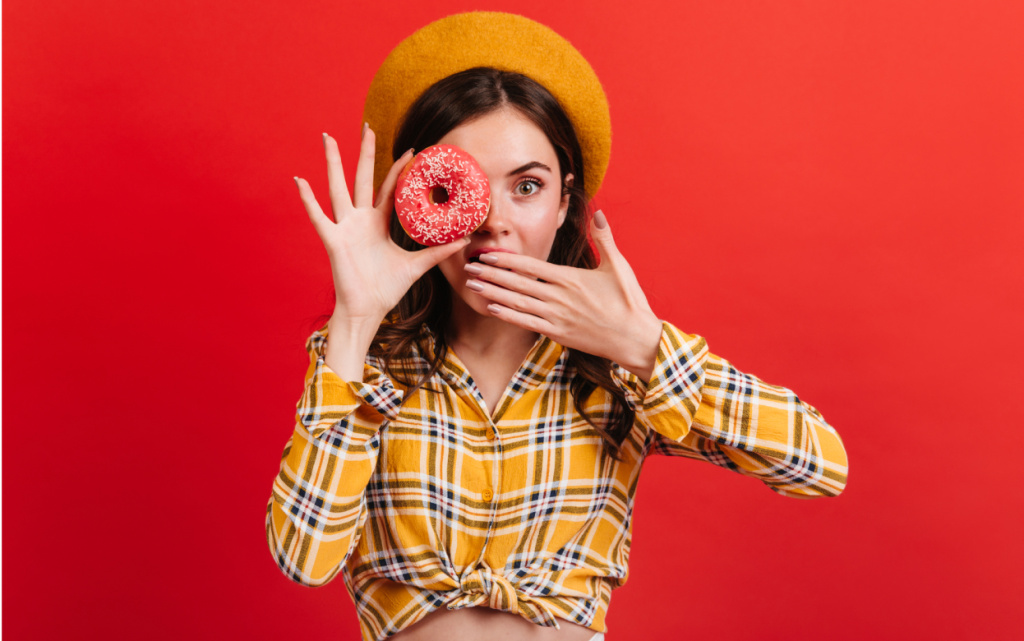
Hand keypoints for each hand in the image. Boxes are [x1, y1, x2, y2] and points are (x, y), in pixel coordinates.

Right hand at [295, 129, 468, 332]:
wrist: (366, 310)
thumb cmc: (385, 289)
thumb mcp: (416, 266)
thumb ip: (438, 252)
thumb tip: (464, 239)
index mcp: (378, 223)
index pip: (390, 188)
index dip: (399, 170)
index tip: (410, 150)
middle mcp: (360, 220)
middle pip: (362, 178)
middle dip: (364, 153)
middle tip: (366, 126)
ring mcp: (345, 228)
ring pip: (338, 188)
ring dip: (333, 163)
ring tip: (328, 138)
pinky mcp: (333, 240)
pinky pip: (318, 217)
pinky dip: (308, 200)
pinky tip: (300, 180)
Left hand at [464, 211, 663, 379]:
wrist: (634, 338)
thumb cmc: (628, 301)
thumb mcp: (618, 266)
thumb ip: (605, 238)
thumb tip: (598, 212)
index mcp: (570, 278)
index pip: (530, 266)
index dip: (505, 260)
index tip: (486, 253)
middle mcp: (559, 297)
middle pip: (516, 283)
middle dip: (490, 274)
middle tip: (468, 266)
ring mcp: (556, 317)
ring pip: (516, 303)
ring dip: (492, 293)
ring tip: (472, 285)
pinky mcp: (557, 333)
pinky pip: (526, 323)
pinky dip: (506, 315)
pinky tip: (490, 308)